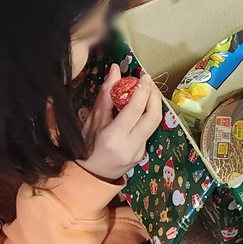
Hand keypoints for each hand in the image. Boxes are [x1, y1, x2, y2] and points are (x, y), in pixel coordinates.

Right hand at [79, 66, 162, 180]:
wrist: (91, 174)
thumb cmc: (87, 145)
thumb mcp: (92, 119)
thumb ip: (106, 94)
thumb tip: (115, 70)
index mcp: (113, 138)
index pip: (135, 111)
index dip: (142, 91)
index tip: (143, 76)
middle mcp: (130, 146)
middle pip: (153, 117)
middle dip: (154, 96)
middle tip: (148, 82)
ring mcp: (139, 152)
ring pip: (155, 124)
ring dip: (154, 104)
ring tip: (147, 91)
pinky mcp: (144, 154)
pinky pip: (150, 130)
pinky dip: (148, 115)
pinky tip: (143, 107)